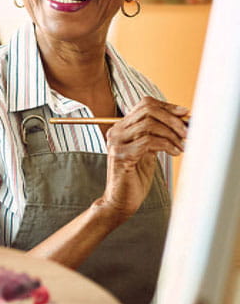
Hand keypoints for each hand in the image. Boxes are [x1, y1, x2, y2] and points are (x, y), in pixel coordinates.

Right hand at [101, 97, 187, 220]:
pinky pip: (148, 141)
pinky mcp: (121, 155)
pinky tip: (174, 153)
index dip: (167, 106)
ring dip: (171, 133)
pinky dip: (166, 145)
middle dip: (172, 119)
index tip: (185, 113)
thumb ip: (158, 134)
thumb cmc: (136, 176)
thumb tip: (182, 120)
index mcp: (122, 127)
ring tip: (181, 145)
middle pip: (147, 110)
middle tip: (186, 132)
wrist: (121, 199)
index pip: (145, 104)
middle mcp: (116, 131)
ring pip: (148, 124)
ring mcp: (116, 142)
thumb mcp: (149, 150)